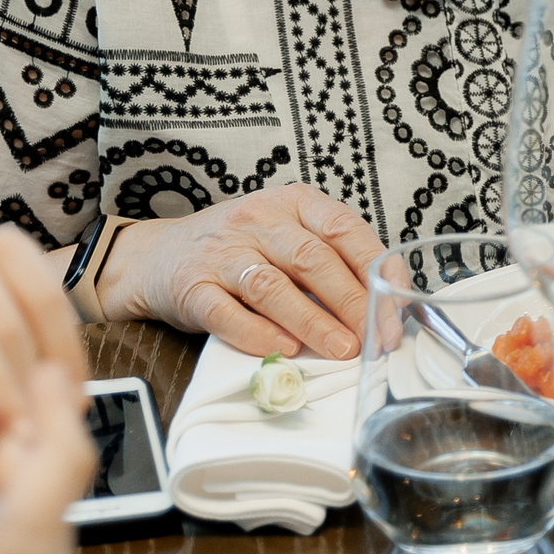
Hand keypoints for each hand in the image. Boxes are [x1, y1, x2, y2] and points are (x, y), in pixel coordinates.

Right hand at [99, 186, 384, 359]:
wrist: (156, 256)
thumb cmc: (239, 249)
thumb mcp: (287, 236)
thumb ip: (331, 260)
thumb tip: (385, 302)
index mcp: (292, 203)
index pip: (345, 230)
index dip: (376, 269)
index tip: (397, 306)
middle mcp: (258, 220)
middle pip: (313, 259)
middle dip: (352, 302)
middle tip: (376, 338)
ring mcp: (222, 252)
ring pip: (273, 286)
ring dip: (313, 321)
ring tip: (342, 349)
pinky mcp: (191, 286)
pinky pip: (226, 312)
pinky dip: (258, 334)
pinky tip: (285, 350)